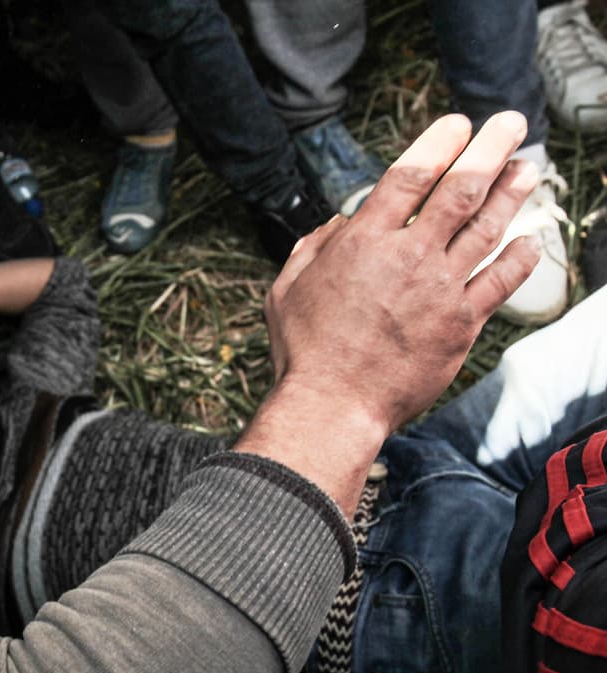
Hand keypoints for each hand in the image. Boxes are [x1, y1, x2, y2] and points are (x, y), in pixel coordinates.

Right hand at [238, 112, 541, 512]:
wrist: (334, 403)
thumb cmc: (304, 350)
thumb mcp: (287, 289)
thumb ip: (312, 248)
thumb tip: (338, 225)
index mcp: (363, 242)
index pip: (410, 176)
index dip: (439, 144)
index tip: (458, 125)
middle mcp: (408, 257)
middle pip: (461, 189)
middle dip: (491, 149)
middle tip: (510, 124)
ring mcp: (440, 290)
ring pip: (488, 227)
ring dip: (513, 192)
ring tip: (529, 169)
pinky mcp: (461, 324)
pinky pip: (501, 282)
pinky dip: (520, 257)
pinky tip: (530, 240)